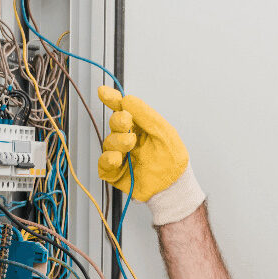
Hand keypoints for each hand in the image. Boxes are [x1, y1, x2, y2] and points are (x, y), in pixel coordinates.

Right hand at [97, 86, 204, 224]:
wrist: (174, 186)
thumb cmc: (172, 159)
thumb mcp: (164, 132)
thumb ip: (146, 115)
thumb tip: (127, 99)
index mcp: (140, 127)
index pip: (123, 110)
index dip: (112, 100)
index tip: (103, 92)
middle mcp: (128, 139)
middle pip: (114, 124)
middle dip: (118, 122)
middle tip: (126, 122)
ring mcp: (121, 155)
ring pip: (108, 143)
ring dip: (117, 141)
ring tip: (130, 144)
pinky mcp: (115, 173)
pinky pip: (104, 164)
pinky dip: (108, 159)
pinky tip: (117, 158)